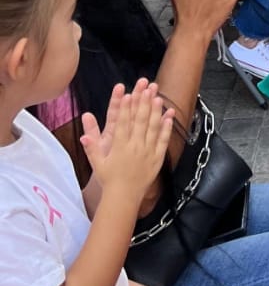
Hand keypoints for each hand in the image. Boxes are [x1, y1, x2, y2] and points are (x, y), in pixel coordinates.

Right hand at [81, 82, 172, 199]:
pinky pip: (163, 141)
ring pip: (153, 128)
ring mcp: (148, 152)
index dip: (125, 107)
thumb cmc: (109, 179)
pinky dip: (167, 128)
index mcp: (120, 147)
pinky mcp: (158, 158)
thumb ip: (91, 147)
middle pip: (140, 121)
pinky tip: (169, 115)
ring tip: (158, 96)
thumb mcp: (97, 163)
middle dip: (143, 102)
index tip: (128, 93)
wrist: (124, 197)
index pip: (122, 123)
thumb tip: (82, 134)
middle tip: (146, 87)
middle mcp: (135, 147)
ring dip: (156, 111)